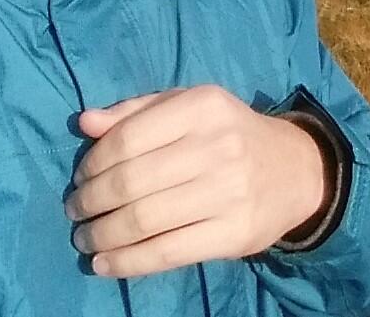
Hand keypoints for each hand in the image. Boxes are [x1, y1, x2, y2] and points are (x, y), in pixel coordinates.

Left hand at [64, 85, 328, 277]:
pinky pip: (168, 253)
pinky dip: (128, 262)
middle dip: (92, 200)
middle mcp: (216, 147)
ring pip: (146, 220)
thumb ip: (135, 112)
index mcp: (201, 107)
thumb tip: (84, 123)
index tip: (79, 177)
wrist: (294, 169)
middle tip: (74, 210)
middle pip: (133, 181)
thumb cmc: (227, 131)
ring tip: (84, 237)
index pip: (129, 137)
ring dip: (103, 234)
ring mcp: (228, 193)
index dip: (94, 161)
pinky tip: (104, 264)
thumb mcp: (187, 106)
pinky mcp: (234, 235)